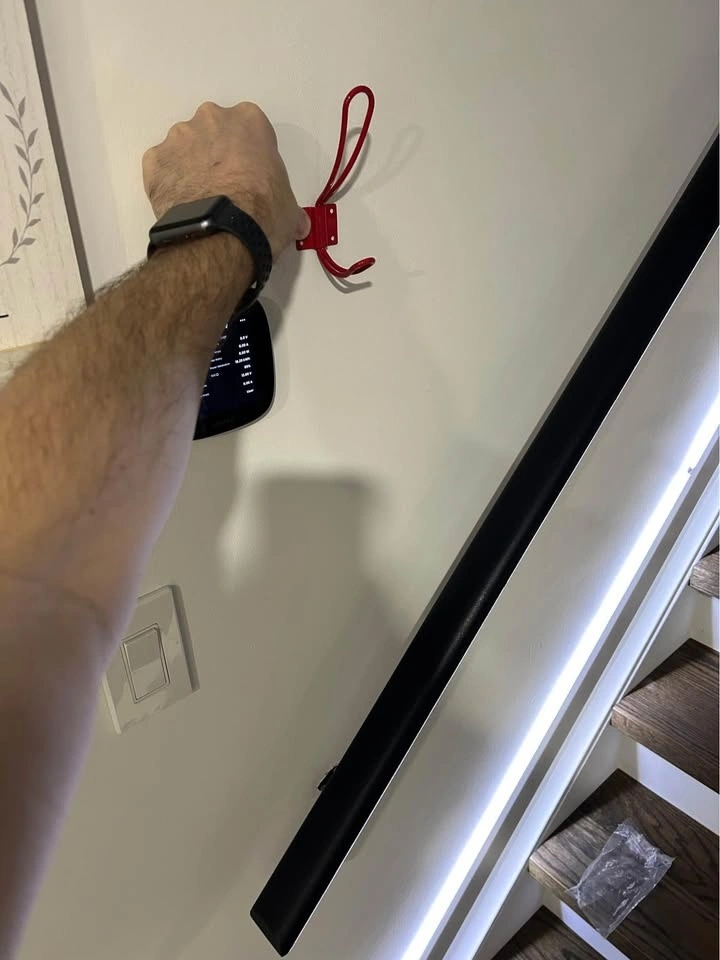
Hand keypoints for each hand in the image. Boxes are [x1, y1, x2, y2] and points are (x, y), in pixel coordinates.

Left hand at [143, 101, 309, 257]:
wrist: (222, 233)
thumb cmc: (262, 211)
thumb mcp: (288, 207)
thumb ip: (287, 205)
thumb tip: (296, 223)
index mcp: (248, 120)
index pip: (250, 130)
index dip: (250, 155)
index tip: (251, 176)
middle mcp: (210, 119)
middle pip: (213, 132)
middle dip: (216, 155)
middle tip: (224, 187)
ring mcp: (178, 138)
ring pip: (184, 148)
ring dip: (191, 167)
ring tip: (201, 201)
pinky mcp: (155, 161)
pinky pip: (162, 169)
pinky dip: (169, 184)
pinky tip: (181, 206)